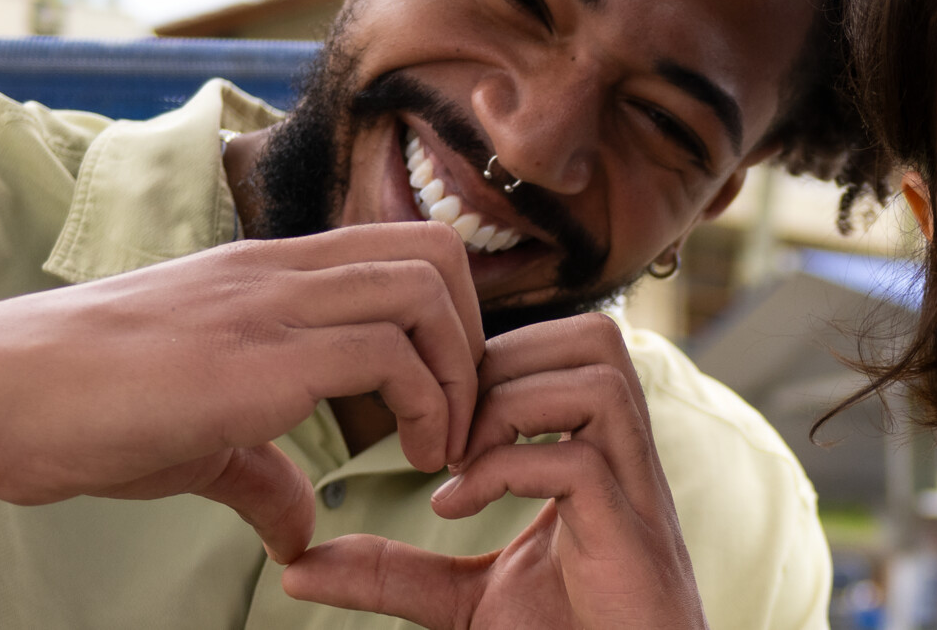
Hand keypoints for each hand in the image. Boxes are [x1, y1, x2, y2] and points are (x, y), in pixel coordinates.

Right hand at [0, 221, 486, 563]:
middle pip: (436, 255)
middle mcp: (273, 272)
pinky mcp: (253, 361)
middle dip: (475, 342)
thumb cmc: (66, 412)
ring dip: (460, 376)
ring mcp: (265, 307)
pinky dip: (425, 409)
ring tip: (438, 451)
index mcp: (261, 275)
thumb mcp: (189, 442)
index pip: (401, 251)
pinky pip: (387, 356)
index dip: (449, 325)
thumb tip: (301, 529)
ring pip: (427, 291)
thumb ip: (259, 473)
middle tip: (458, 425)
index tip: (441, 407)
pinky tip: (406, 464)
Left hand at [281, 313, 704, 629]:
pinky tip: (457, 506)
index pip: (565, 347)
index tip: (432, 416)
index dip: (492, 358)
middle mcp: (626, 461)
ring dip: (509, 407)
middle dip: (504, 364)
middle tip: (445, 428)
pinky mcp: (630, 536)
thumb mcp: (462, 599)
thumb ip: (395, 572)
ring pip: (598, 378)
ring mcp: (636, 494)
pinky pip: (578, 461)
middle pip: (594, 337)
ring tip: (459, 459)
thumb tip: (300, 567)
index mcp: (599, 455)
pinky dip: (505, 470)